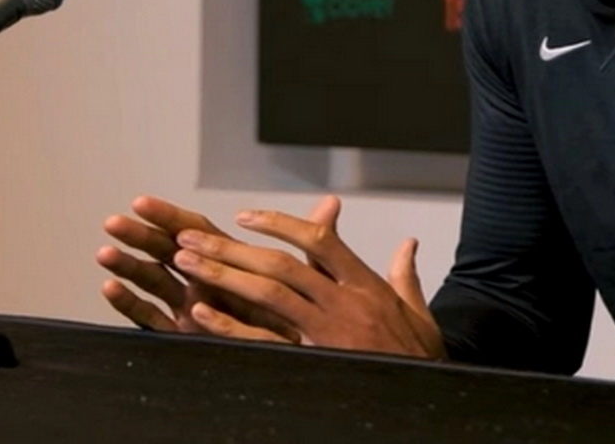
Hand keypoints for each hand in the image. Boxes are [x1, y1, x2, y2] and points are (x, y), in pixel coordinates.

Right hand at [96, 195, 301, 340]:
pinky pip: (155, 322)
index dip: (169, 217)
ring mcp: (192, 310)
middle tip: (113, 220)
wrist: (302, 359)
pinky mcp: (188, 337)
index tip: (143, 201)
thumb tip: (332, 205)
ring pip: (155, 284)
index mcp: (228, 265)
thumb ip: (313, 243)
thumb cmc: (301, 315)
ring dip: (130, 268)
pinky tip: (112, 290)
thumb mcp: (309, 277)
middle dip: (139, 237)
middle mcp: (204, 284)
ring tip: (104, 252)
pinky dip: (133, 306)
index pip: (195, 234)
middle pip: (166, 254)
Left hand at [169, 195, 445, 359]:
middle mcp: (345, 302)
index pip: (320, 240)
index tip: (245, 217)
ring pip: (270, 294)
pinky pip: (265, 341)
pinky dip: (231, 326)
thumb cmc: (420, 358)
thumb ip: (405, 275)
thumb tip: (408, 245)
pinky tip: (200, 314)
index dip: (280, 223)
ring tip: (186, 261)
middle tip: (190, 235)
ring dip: (224, 274)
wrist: (428, 398)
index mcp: (365, 284)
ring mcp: (329, 332)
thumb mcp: (418, 313)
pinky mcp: (315, 361)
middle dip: (232, 247)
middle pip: (282, 264)